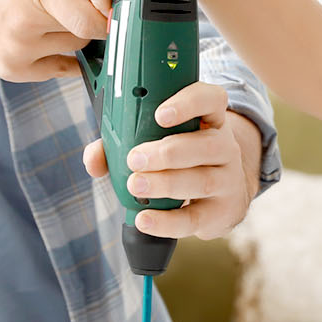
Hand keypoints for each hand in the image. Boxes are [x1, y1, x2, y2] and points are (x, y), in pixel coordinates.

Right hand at [0, 0, 108, 81]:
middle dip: (87, 14)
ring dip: (72, 32)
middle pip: (86, 30)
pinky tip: (48, 34)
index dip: (107, 10)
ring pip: (72, 48)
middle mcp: (26, 22)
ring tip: (53, 12)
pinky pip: (57, 69)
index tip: (109, 1)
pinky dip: (59, 54)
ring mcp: (17, 50)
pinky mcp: (11, 70)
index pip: (93, 18)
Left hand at [81, 81, 258, 238]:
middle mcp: (225, 147)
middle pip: (207, 145)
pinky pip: (195, 218)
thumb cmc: (183, 163)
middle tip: (134, 159)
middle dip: (167, 152)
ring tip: (135, 185)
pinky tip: (145, 218)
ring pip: (203, 181)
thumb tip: (93, 159)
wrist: (222, 197)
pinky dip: (167, 221)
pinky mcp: (221, 212)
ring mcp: (228, 181)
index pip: (211, 100)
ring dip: (164, 183)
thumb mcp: (160, 144)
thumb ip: (120, 145)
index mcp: (210, 121)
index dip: (188, 103)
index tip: (159, 115)